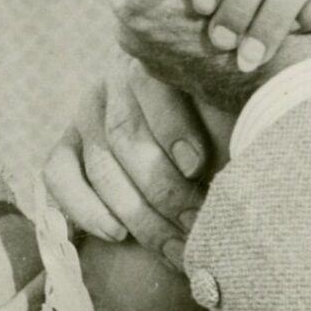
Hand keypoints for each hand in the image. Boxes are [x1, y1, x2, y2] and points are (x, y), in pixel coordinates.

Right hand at [43, 58, 216, 260]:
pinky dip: (85, 208)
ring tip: (173, 246)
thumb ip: (232, 121)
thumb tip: (252, 150)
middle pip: (125, 137)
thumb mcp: (225, 110)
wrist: (173, 129)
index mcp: (155, 64)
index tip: (197, 166)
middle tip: (195, 224)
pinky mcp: (64, 147)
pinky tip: (117, 234)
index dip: (172, 127)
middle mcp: (111, 85)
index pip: (152, 88)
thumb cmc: (216, 120)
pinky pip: (58, 176)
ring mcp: (84, 116)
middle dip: (163, 188)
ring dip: (137, 212)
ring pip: (99, 165)